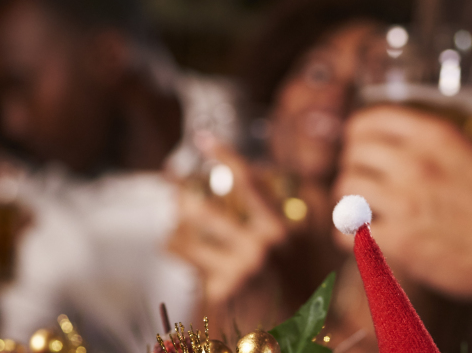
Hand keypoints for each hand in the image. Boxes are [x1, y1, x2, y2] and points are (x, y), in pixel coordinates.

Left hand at [168, 134, 286, 305]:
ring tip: (177, 228)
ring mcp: (238, 269)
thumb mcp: (301, 244)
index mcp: (278, 229)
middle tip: (170, 181)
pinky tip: (180, 250)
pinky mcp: (221, 290)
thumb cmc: (295, 286)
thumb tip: (259, 171)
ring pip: (185, 236)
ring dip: (176, 229)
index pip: (248, 182)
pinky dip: (179, 251)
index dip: (225, 156)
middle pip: (203, 208)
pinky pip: (187, 261)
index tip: (204, 139)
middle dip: (179, 193)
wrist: (291, 331)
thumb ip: (284, 209)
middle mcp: (259, 247)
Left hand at [334, 106, 471, 316]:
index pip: (370, 118)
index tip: (362, 143)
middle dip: (355, 165)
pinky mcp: (402, 244)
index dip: (360, 131)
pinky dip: (349, 234)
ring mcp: (406, 204)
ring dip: (350, 199)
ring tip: (364, 209)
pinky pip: (347, 231)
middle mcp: (416, 163)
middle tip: (365, 180)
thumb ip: (470, 146)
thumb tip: (458, 145)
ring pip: (346, 188)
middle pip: (353, 152)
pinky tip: (363, 238)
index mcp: (440, 135)